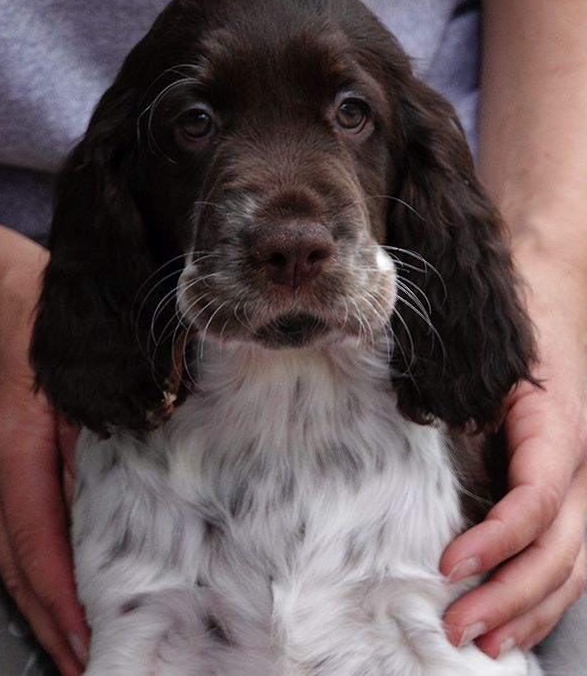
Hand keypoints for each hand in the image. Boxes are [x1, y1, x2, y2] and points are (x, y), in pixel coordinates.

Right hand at [0, 232, 88, 674]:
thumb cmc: (43, 323)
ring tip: (71, 642)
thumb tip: (121, 487)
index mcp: (17, 445)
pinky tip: (54, 582)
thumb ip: (98, 429)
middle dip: (49, 617)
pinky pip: (11, 524)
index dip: (59, 597)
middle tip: (83, 664)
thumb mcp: (83, 371)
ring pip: (9, 550)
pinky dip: (32, 563)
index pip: (36, 539)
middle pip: (17, 560)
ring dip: (40, 600)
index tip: (84, 640)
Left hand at [441, 258, 586, 657]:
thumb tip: (386, 423)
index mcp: (557, 429)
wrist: (549, 311)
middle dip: (510, 595)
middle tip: (458, 626)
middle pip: (560, 549)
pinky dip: (541, 597)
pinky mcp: (564, 498)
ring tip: (484, 642)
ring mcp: (577, 487)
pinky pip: (566, 558)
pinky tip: (512, 624)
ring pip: (571, 565)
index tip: (448, 562)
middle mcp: (576, 465)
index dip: (497, 539)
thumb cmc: (510, 336)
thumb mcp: (483, 363)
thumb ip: (456, 399)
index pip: (536, 500)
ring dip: (529, 610)